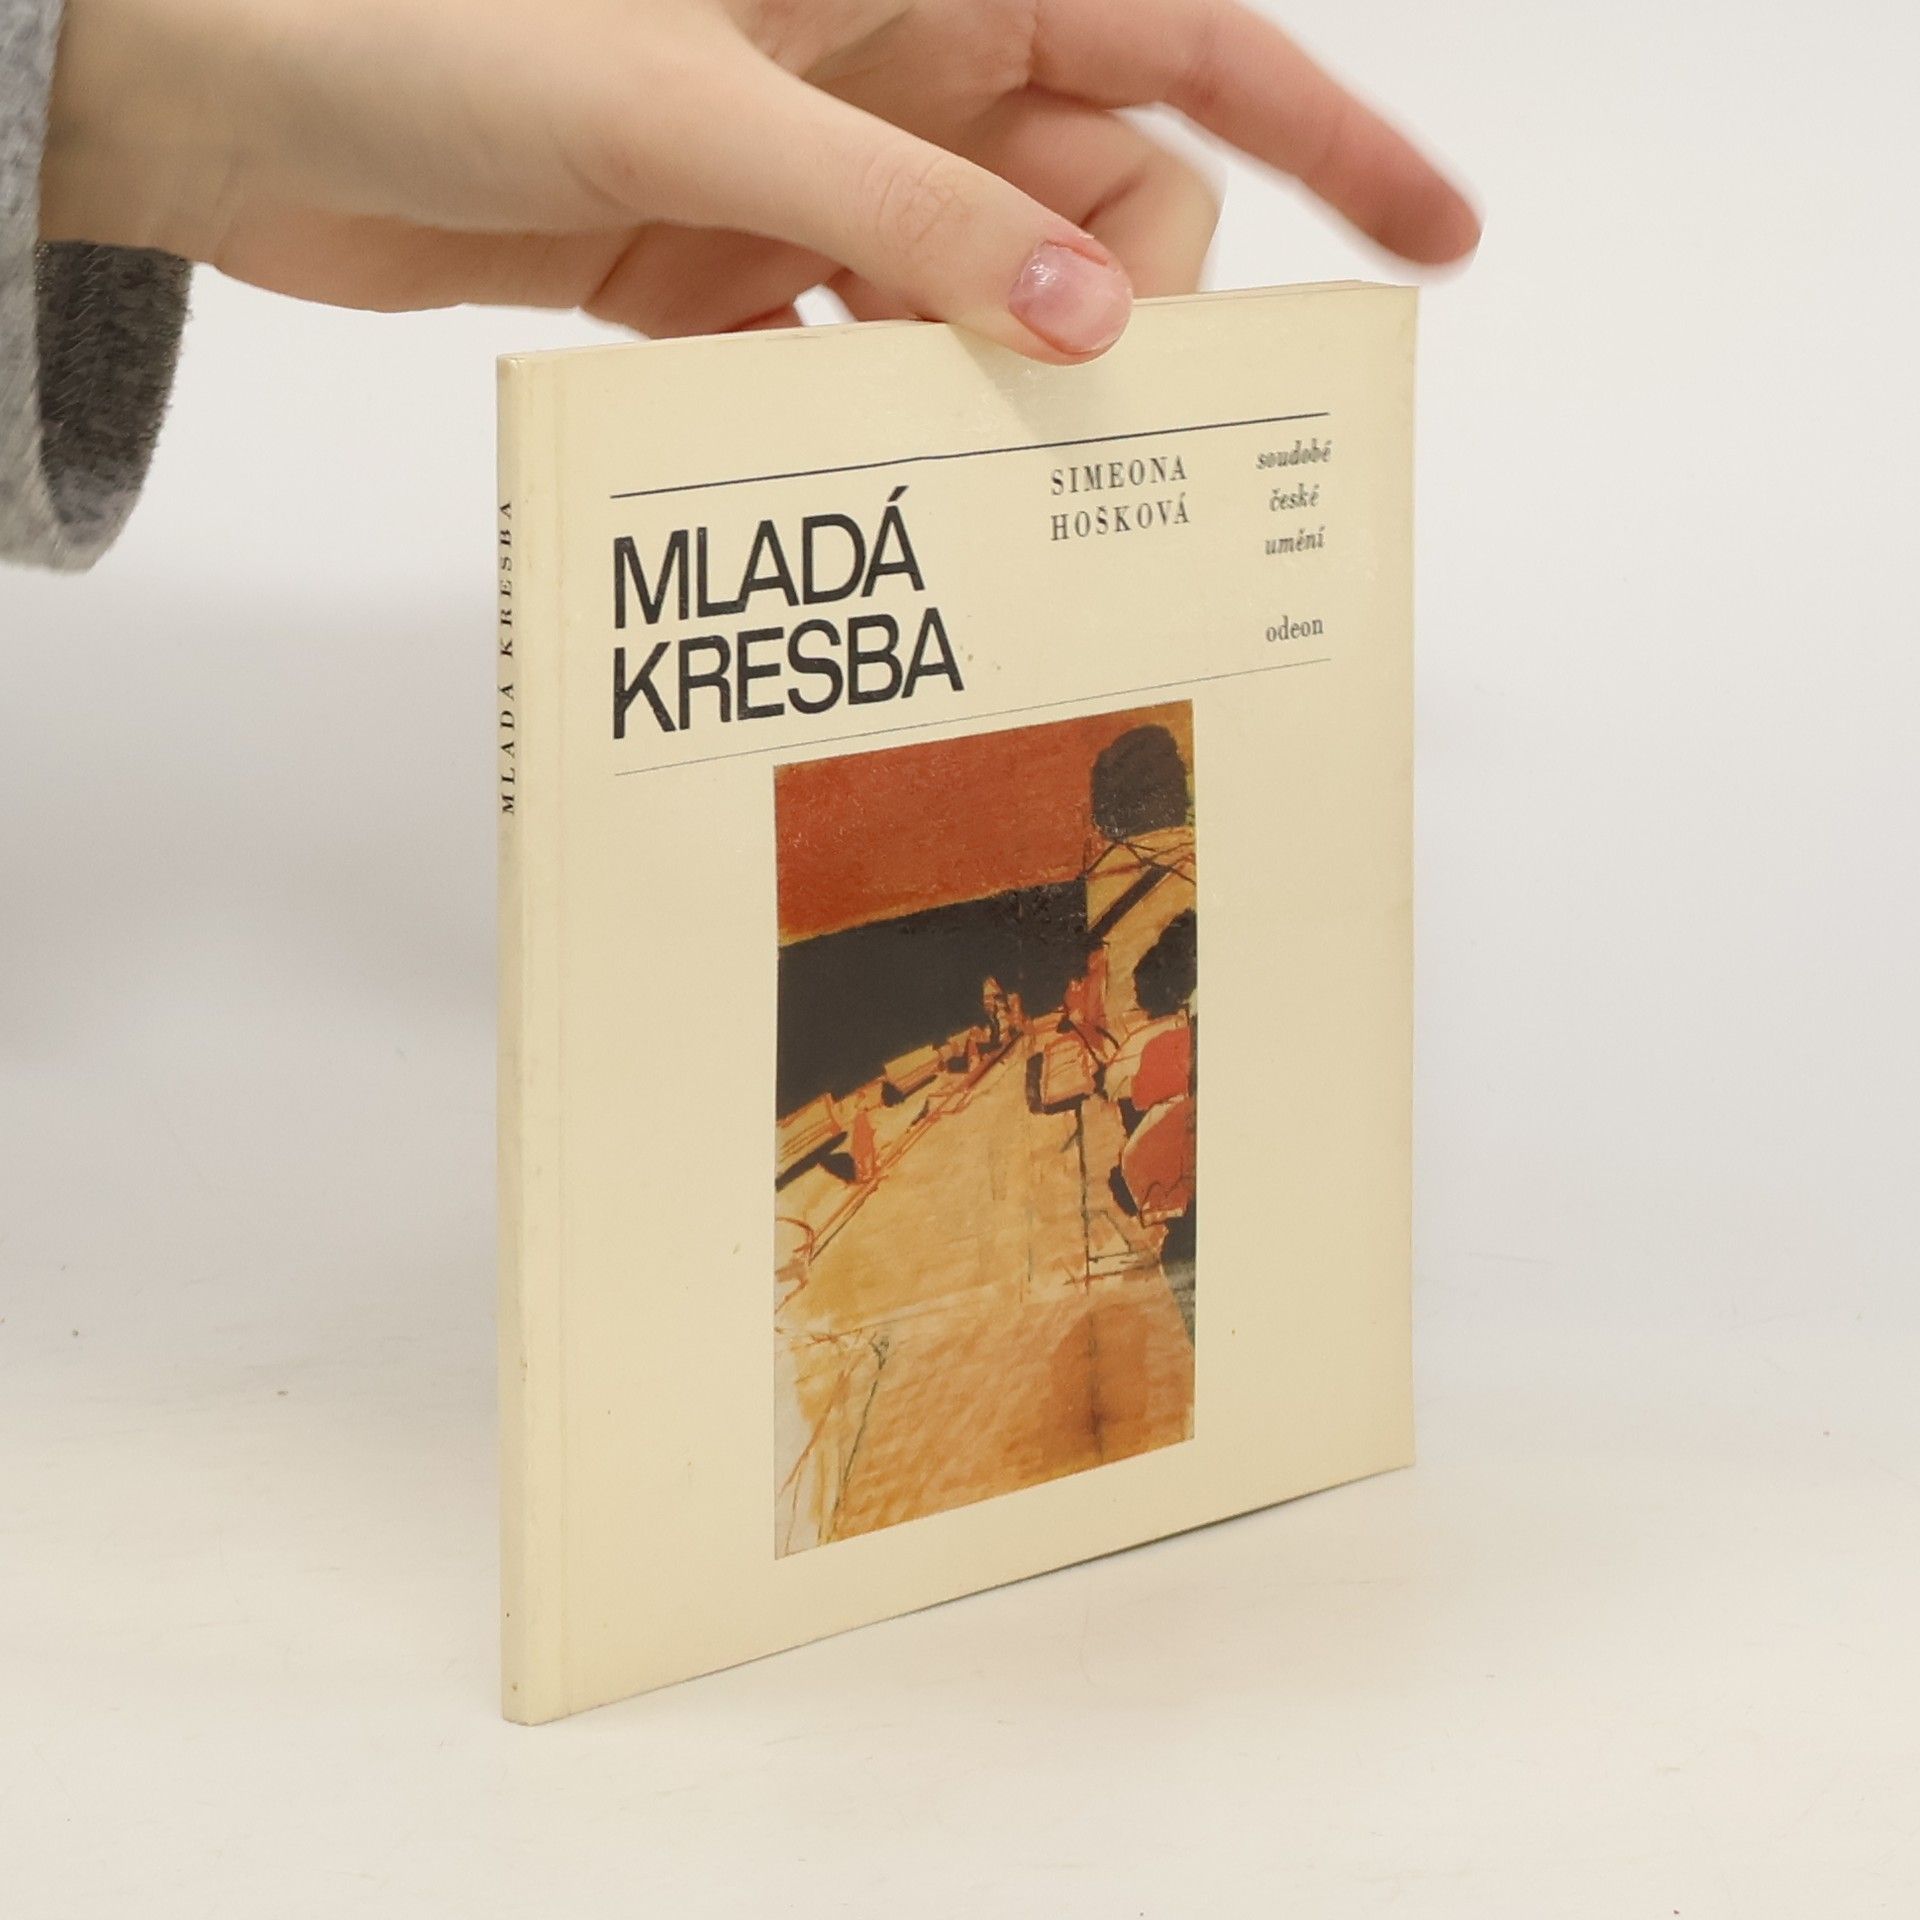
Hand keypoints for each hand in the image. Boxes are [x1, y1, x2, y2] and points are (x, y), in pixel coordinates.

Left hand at [42, 0, 1479, 361]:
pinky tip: (855, 476)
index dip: (1327, 129)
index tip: (1433, 238)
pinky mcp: (729, 261)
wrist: (229, 96)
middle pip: (1100, 197)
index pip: (1180, 30)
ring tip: (983, 488)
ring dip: (992, 387)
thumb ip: (902, 214)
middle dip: (1126, 307)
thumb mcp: (697, 111)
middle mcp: (886, 62)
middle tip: (1102, 424)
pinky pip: (855, 349)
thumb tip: (1095, 318)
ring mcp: (811, 170)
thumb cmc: (423, 20)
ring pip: (984, 294)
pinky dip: (866, 413)